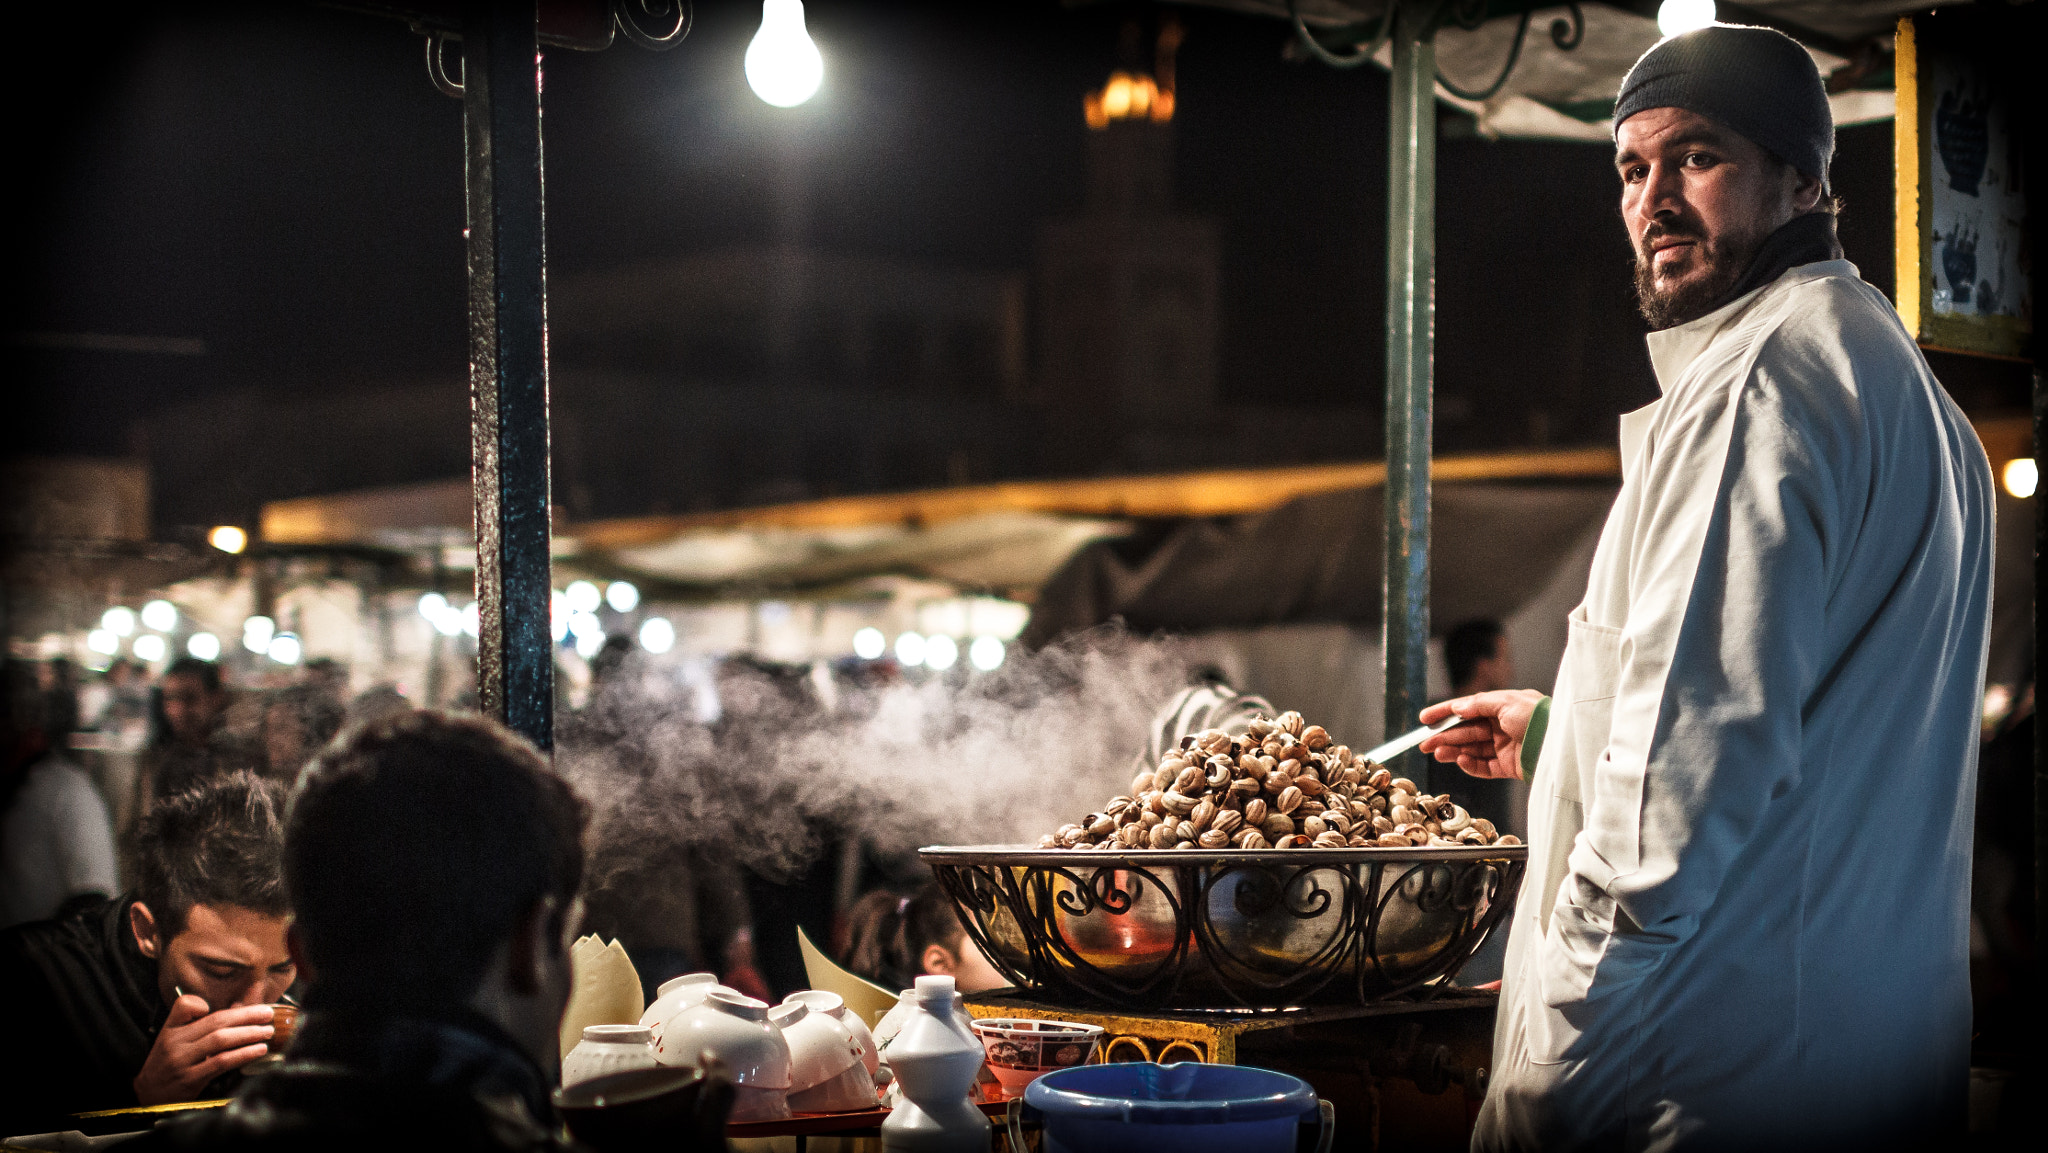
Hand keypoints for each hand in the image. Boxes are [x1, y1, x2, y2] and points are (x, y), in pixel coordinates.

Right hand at [133, 996, 275, 1104]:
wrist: (149, 1096)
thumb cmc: (170, 1064)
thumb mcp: (180, 1040)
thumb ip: (208, 1021)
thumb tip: (245, 1000)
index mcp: (171, 1029)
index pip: (184, 1005)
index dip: (205, 1002)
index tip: (229, 1004)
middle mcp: (174, 1043)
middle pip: (215, 1022)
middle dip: (246, 1015)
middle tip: (268, 1013)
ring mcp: (182, 1061)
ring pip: (220, 1040)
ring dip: (249, 1034)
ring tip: (268, 1031)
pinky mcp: (190, 1079)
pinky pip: (221, 1062)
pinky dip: (243, 1054)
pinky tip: (259, 1050)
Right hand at [1417, 690, 1546, 779]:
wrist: (1560, 744)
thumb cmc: (1538, 717)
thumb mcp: (1506, 702)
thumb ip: (1479, 704)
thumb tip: (1457, 708)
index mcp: (1503, 707)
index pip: (1468, 708)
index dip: (1445, 713)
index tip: (1425, 719)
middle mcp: (1502, 726)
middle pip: (1467, 731)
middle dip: (1445, 736)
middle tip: (1424, 742)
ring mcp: (1505, 746)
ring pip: (1472, 749)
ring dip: (1453, 750)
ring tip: (1436, 753)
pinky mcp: (1509, 766)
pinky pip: (1484, 766)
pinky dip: (1470, 764)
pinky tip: (1460, 760)